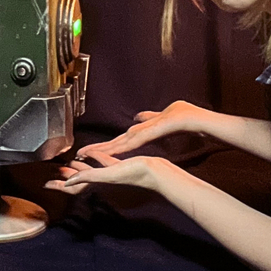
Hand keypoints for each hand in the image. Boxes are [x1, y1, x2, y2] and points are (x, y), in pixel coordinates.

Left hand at [45, 152, 162, 193]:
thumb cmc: (136, 174)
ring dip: (77, 168)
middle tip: (54, 174)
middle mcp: (102, 180)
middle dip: (65, 177)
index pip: (73, 186)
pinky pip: (101, 163)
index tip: (46, 184)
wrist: (157, 173)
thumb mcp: (109, 174)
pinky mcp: (118, 167)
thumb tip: (68, 181)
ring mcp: (110, 174)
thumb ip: (89, 177)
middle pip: (78, 180)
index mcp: (97, 183)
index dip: (59, 186)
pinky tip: (89, 153)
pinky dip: (93, 158)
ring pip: (89, 171)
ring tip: (68, 164)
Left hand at [77, 100, 211, 158]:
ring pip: (116, 142)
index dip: (103, 146)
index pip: (117, 140)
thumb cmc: (180, 116)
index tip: (89, 151)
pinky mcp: (146, 134)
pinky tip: (108, 152)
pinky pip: (129, 143)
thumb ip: (148, 119)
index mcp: (139, 130)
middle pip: (112, 142)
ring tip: (84, 154)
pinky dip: (117, 148)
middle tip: (78, 154)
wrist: (191, 117)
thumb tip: (138, 117)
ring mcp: (140, 132)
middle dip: (95, 148)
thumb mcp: (159, 119)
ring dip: (100, 148)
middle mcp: (136, 131)